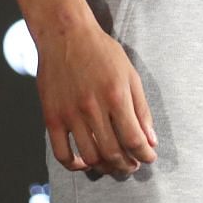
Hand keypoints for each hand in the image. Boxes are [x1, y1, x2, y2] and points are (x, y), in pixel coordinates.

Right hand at [38, 23, 154, 175]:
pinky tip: (86, 162)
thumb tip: (151, 140)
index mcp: (116, 96)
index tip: (149, 158)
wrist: (65, 35)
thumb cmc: (101, 52)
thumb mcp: (130, 74)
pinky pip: (62, 153)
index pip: (134, 139)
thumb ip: (141, 109)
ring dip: (106, 168)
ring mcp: (70, 114)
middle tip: (132, 165)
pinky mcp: (52, 118)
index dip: (145, 155)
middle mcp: (92, 108)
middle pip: (113, 153)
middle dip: (127, 165)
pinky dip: (75, 165)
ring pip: (90, 157)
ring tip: (113, 165)